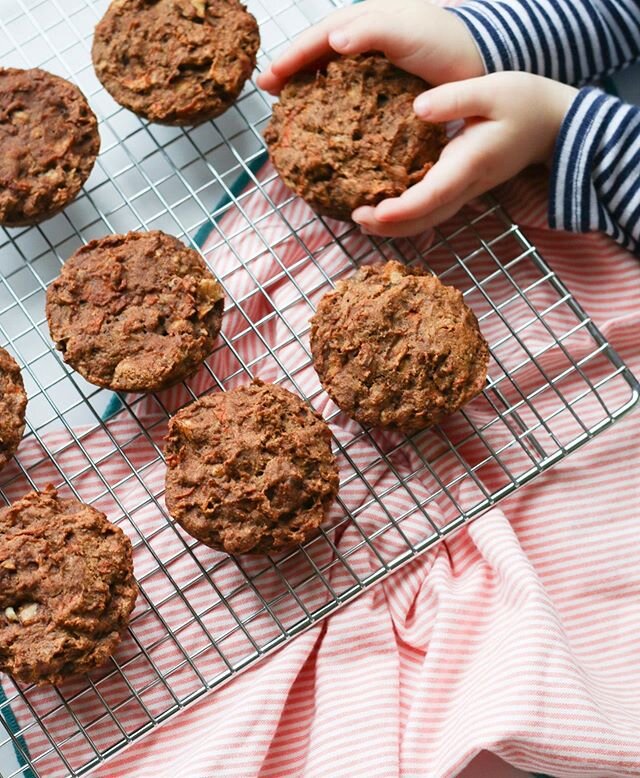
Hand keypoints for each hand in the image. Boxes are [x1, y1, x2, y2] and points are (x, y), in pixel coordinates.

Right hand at [257, 0, 483, 93]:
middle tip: (268, 94)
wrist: (478, 62)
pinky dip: (332, 105)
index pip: (317, 39)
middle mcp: (364, 43)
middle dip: (291, 72)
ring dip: (307, 89)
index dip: (291, 58)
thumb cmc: (442, 42)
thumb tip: (332, 40)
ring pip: (330, 75)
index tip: (268, 80)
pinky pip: (350, 94)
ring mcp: (373, 66)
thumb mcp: (404, 30)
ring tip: (287, 108)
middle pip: (317, 55)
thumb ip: (369, 31)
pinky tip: (325, 121)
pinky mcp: (385, 89)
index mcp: (363, 22)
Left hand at [353, 72, 577, 236]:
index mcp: (470, 164)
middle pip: (425, 218)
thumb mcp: (492, 90)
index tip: (377, 213)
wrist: (553, 126)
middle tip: (356, 219)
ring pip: (428, 220)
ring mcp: (465, 192)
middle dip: (390, 225)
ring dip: (395, 226)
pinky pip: (432, 211)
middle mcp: (466, 186)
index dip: (404, 208)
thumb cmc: (524, 104)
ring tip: (362, 220)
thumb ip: (456, 99)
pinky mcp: (462, 189)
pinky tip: (383, 211)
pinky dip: (406, 217)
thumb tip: (417, 109)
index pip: (433, 194)